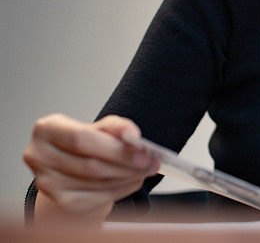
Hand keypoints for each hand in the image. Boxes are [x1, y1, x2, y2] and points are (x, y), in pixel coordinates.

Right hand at [22, 113, 158, 222]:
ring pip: (96, 182)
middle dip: (126, 163)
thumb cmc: (86, 142)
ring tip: (146, 169)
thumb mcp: (98, 127)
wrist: (73, 167)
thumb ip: (114, 127)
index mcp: (46, 129)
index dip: (113, 145)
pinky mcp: (61, 201)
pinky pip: (98, 197)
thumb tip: (131, 134)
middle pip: (90, 164)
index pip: (81, 139)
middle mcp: (39, 156)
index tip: (141, 147)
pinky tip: (134, 180)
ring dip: (128, 177)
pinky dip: (122, 189)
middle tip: (151, 161)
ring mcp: (47, 182)